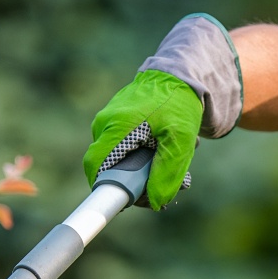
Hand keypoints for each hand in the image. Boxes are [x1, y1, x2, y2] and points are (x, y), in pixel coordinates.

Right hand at [83, 69, 202, 209]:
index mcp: (115, 126)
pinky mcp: (119, 121)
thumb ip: (167, 173)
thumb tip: (155, 203)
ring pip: (122, 159)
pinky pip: (126, 147)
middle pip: (111, 167)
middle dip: (139, 181)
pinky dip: (147, 154)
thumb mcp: (180, 140)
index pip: (95, 166)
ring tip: (176, 157)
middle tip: (168, 183)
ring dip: (148, 167)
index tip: (130, 200)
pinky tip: (166, 146)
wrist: (181, 75)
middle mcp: (106, 123)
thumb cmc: (179, 104)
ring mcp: (110, 121)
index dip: (106, 189)